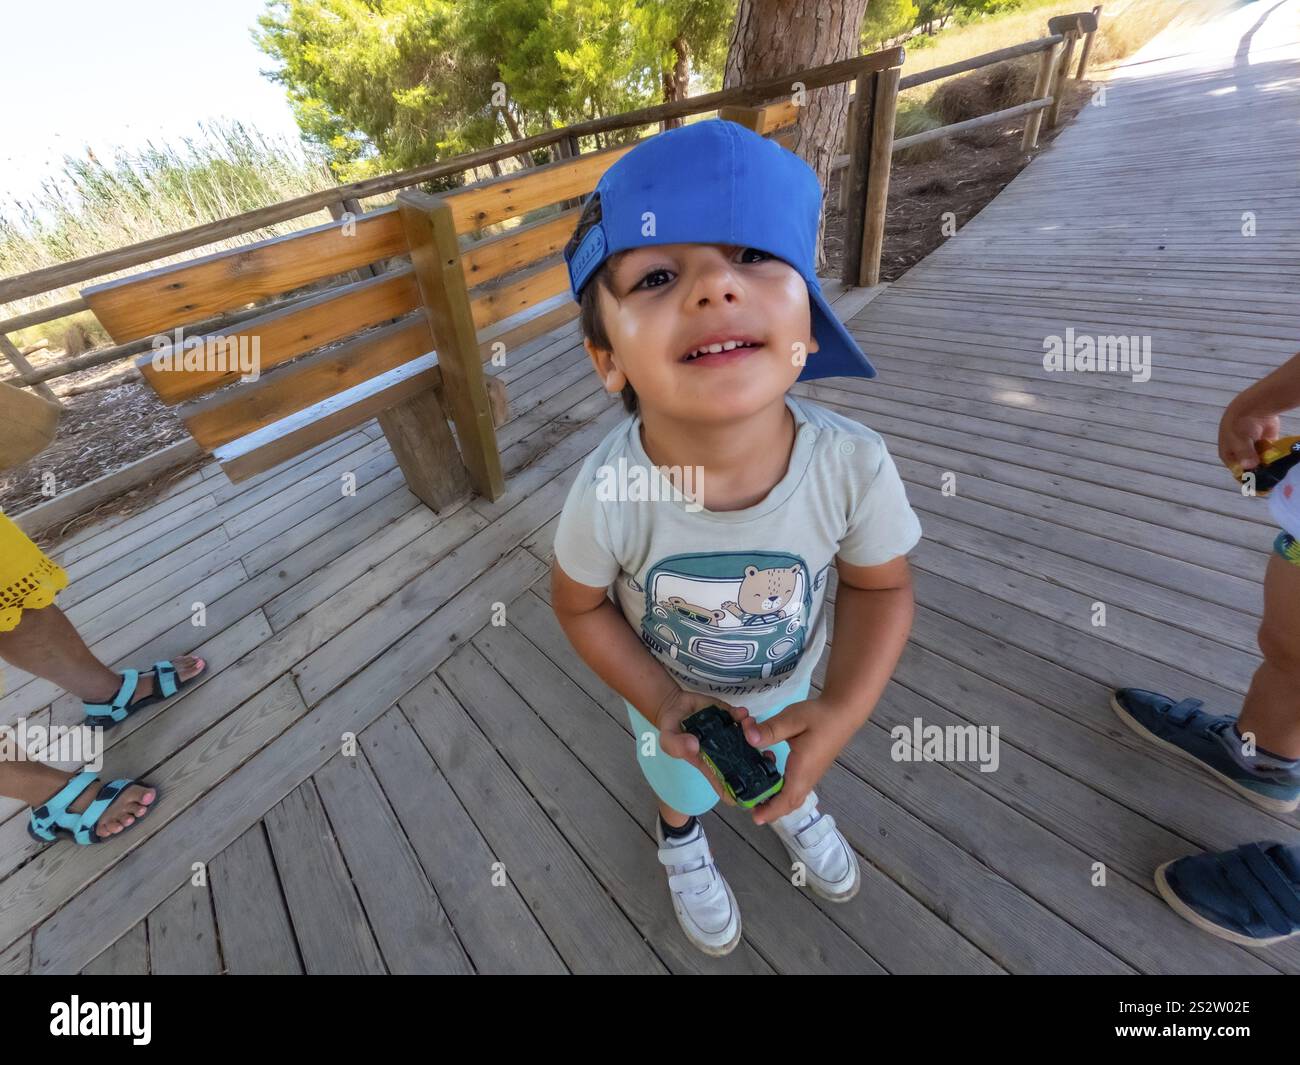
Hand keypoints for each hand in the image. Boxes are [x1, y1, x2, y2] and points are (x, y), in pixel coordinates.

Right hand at [653, 688, 755, 806]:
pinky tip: (740, 712)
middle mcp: (723, 753)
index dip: (744, 793)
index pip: (729, 788)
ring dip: (754, 732)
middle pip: (748, 765)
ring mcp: (728, 735)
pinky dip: (745, 716)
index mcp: (710, 765)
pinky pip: (743, 720)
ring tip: (746, 723)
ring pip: (750, 740)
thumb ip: (676, 746)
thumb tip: (694, 746)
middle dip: (759, 761)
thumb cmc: (672, 729)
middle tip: (763, 751)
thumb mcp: (667, 739)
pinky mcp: (730, 717)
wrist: (675, 705)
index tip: (754, 783)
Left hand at [746, 697, 848, 825]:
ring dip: (776, 798)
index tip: (756, 818)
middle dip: (770, 808)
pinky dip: (781, 787)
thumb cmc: (819, 717)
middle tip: (750, 804)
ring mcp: (811, 774)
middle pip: (789, 803)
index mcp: (802, 770)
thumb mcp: (792, 719)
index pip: (787, 799)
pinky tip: (770, 767)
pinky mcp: (812, 768)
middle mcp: (808, 777)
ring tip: (756, 788)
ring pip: (793, 796)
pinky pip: (796, 787)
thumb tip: (748, 738)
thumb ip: (771, 729)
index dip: (771, 811)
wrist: (843, 711)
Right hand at [1219, 399, 1281, 473]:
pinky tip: (1279, 463)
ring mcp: (1253, 448)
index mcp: (1229, 454)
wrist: (1254, 406)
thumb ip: (1245, 456)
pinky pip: (1270, 454)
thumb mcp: (1238, 442)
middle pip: (1249, 467)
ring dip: (1266, 465)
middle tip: (1269, 478)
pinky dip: (1273, 458)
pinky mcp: (1266, 443)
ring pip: (1260, 461)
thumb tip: (1251, 467)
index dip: (1246, 477)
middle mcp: (1240, 452)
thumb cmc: (1239, 425)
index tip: (1257, 483)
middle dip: (1258, 472)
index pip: (1237, 471)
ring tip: (1276, 471)